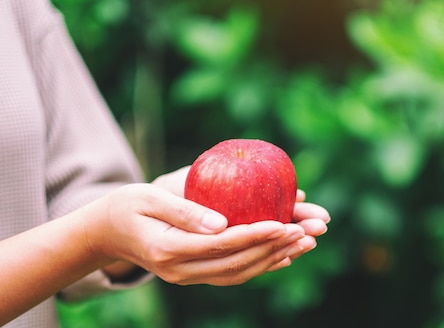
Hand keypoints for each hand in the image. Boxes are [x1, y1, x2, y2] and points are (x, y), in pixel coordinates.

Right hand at [88, 184, 309, 285]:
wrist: (106, 232)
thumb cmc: (126, 206)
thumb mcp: (148, 198)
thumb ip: (184, 210)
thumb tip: (222, 223)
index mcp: (169, 249)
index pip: (222, 244)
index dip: (256, 235)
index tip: (284, 223)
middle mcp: (181, 270)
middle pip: (237, 263)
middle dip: (275, 247)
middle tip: (306, 232)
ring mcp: (188, 276)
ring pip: (239, 273)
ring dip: (274, 259)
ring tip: (305, 243)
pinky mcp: (194, 274)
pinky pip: (232, 274)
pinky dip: (259, 266)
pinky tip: (282, 256)